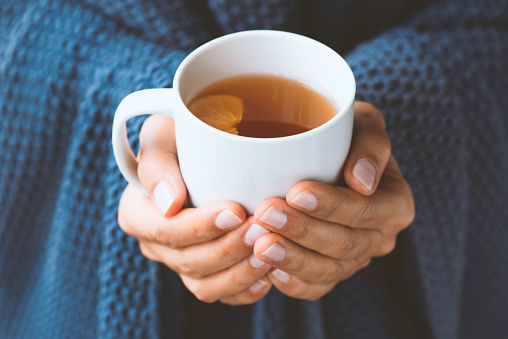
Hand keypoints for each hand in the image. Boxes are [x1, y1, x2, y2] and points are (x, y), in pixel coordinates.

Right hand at [117, 115, 272, 304]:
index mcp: (137, 213)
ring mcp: (180, 263)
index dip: (200, 227)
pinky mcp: (205, 274)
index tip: (236, 211)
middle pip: (188, 261)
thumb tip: (168, 204)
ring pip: (206, 286)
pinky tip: (269, 274)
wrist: (203, 153)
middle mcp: (155, 244)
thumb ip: (157, 164)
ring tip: (270, 251)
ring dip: (241, 273)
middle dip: (229, 248)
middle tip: (262, 228)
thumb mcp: (162, 136)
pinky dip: (246, 289)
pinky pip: (223, 295)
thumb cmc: (181, 137)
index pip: (164, 230)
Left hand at [250, 102, 414, 300]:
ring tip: (260, 245)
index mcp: (395, 204)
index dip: (332, 206)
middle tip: (266, 214)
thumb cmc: (346, 135)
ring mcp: (356, 259)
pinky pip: (315, 288)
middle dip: (303, 231)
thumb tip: (362, 182)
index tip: (296, 192)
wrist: (331, 157)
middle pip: (344, 244)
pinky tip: (268, 272)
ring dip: (292, 259)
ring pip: (328, 270)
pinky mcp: (332, 271)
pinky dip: (293, 283)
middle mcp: (380, 237)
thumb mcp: (364, 123)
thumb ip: (372, 144)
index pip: (365, 211)